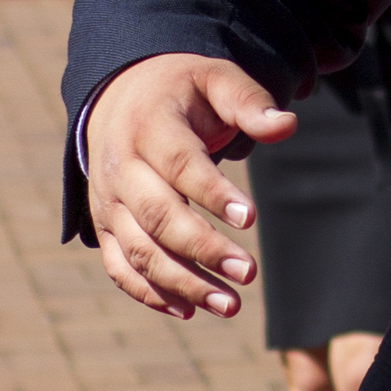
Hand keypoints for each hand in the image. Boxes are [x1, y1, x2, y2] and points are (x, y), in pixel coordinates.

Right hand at [83, 50, 295, 320]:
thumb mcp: (215, 80)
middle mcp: (120, 167)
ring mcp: (108, 202)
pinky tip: (189, 310)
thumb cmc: (181, 92)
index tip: (251, 219)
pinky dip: (149, 293)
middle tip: (248, 274)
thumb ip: (250, 103)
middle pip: (157, 216)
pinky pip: (120, 267)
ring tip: (230, 305)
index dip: (213, 193)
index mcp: (149, 127)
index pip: (180, 165)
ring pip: (139, 250)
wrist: (117, 96)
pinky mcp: (104, 226)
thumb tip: (286, 126)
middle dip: (203, 249)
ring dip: (182, 283)